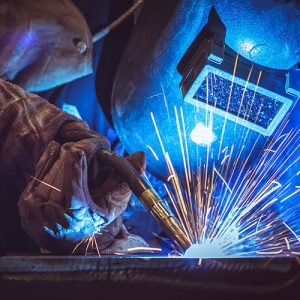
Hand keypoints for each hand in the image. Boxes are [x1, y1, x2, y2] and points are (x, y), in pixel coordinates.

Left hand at [18, 139, 145, 253]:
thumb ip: (126, 178)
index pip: (74, 174)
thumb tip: (141, 155)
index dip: (83, 155)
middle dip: (78, 154)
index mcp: (76, 214)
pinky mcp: (25, 203)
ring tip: (76, 166)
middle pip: (63, 162)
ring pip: (51, 162)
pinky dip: (52, 162)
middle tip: (88, 154)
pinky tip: (60, 165)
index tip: (89, 145)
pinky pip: (39, 168)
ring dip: (66, 158)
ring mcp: (35, 208)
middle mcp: (52, 213)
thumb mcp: (114, 203)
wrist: (69, 243)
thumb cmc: (95, 221)